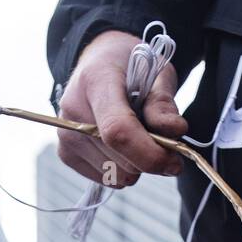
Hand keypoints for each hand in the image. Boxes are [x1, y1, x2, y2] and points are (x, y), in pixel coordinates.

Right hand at [57, 30, 186, 185]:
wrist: (99, 62)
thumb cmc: (130, 66)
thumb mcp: (156, 72)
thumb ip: (163, 102)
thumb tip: (175, 131)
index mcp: (96, 81)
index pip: (118, 131)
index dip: (149, 154)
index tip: (174, 161)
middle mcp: (73, 111)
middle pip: (122, 162)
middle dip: (150, 159)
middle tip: (158, 137)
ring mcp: (66, 135)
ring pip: (118, 177)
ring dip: (137, 164)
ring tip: (135, 134)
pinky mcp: (66, 154)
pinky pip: (108, 180)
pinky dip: (123, 169)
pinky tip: (120, 145)